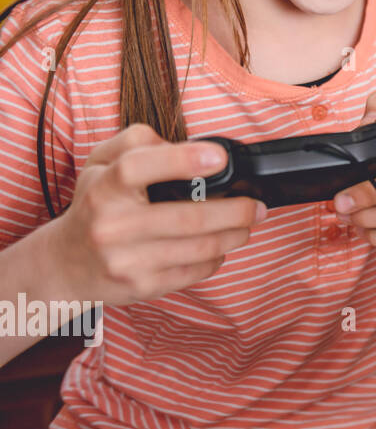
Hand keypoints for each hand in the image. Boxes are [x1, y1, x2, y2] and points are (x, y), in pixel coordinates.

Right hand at [50, 123, 265, 305]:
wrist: (65, 265)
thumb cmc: (95, 205)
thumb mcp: (101, 163)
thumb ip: (136, 141)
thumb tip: (185, 145)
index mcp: (104, 187)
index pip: (139, 167)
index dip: (182, 160)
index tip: (219, 157)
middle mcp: (112, 225)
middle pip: (189, 217)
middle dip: (236, 211)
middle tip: (257, 206)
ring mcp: (127, 260)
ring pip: (200, 248)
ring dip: (235, 235)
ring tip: (247, 225)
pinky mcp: (142, 286)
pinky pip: (194, 271)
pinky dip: (216, 258)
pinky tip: (220, 247)